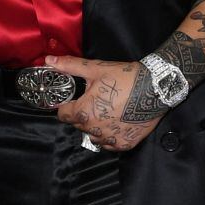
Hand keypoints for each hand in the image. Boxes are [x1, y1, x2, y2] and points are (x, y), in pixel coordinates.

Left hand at [45, 53, 164, 151]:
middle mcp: (94, 130)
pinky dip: (110, 135)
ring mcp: (110, 139)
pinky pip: (109, 144)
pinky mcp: (124, 144)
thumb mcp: (96, 68)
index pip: (63, 115)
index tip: (75, 100)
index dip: (67, 106)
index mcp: (83, 112)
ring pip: (93, 135)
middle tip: (97, 101)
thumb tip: (48, 61)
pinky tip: (117, 122)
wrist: (156, 87)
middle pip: (79, 125)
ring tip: (108, 112)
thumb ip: (70, 66)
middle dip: (83, 114)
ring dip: (96, 126)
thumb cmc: (124, 77)